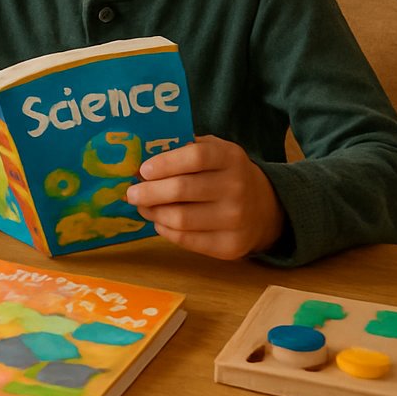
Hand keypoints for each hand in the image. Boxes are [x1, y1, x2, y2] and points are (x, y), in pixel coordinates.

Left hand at [125, 135, 285, 259]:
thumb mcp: (214, 151)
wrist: (265, 208)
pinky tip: (160, 221)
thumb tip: (141, 161)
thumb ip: (183, 149)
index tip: (143, 170)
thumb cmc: (225, 173)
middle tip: (131, 193)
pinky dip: (166, 230)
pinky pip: (187, 240)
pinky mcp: (230, 246)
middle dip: (149, 192)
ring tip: (143, 207)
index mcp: (230, 158)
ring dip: (153, 213)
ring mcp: (235, 219)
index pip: (195, 157)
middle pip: (182, 190)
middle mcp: (236, 188)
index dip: (165, 163)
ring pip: (180, 219)